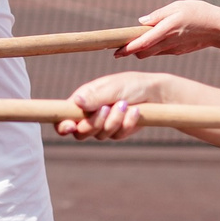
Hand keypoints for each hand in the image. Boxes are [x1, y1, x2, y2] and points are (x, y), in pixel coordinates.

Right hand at [59, 71, 174, 139]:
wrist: (156, 94)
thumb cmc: (133, 85)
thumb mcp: (114, 87)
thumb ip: (96, 97)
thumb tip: (76, 102)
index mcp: (83, 99)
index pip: (64, 117)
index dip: (63, 125)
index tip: (70, 126)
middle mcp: (90, 114)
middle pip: (80, 132)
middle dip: (94, 123)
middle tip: (107, 109)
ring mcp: (104, 124)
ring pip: (100, 135)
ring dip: (114, 121)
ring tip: (125, 105)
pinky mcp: (117, 132)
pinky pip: (117, 136)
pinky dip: (126, 124)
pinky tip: (135, 112)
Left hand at [115, 0, 219, 60]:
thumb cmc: (200, 12)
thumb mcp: (178, 6)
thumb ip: (158, 15)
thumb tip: (141, 21)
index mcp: (167, 29)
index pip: (143, 42)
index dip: (128, 48)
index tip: (116, 51)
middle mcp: (169, 42)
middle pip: (144, 52)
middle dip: (131, 51)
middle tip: (119, 48)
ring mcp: (174, 49)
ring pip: (151, 54)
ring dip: (140, 51)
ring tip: (131, 45)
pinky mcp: (179, 51)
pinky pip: (161, 51)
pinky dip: (152, 49)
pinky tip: (150, 43)